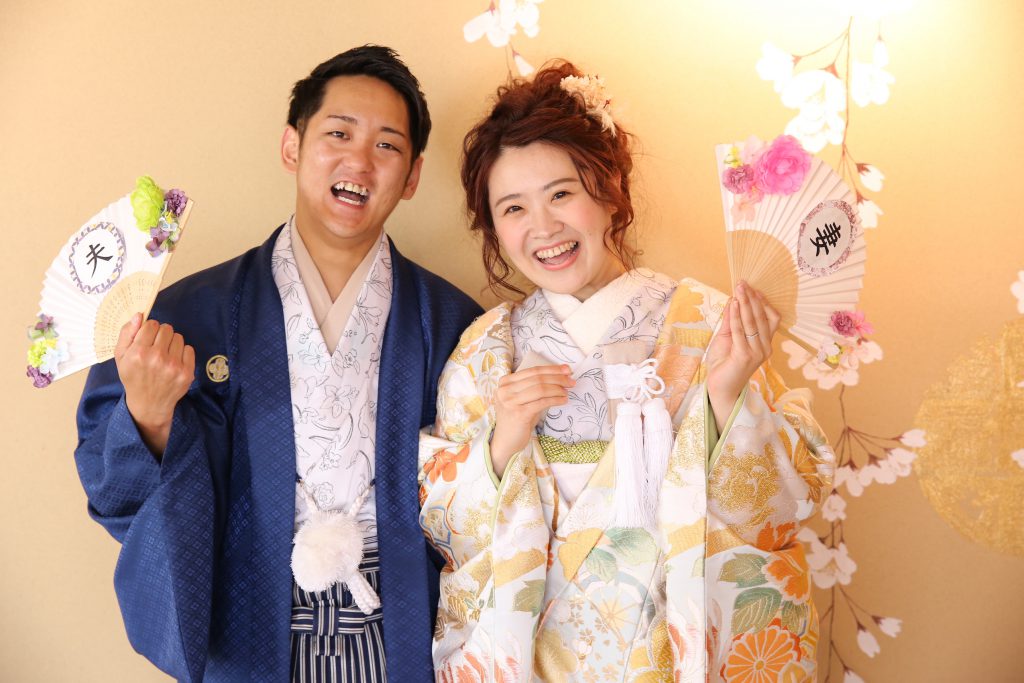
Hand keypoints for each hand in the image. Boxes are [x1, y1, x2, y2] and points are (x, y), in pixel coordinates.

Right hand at [114, 313, 195, 454]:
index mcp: (138, 353)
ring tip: (164, 355)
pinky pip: (189, 349)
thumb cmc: (133, 377)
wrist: (148, 404)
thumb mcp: (121, 356)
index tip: (147, 338)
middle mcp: (157, 358)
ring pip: (178, 337)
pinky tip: (173, 362)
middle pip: (167, 328)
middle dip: (161, 335)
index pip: (151, 324)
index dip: (149, 329)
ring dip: (172, 343)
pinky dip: (182, 353)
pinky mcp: (187, 373)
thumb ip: (127, 333)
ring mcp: (174, 366)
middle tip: (156, 347)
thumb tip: (139, 315)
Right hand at [489, 364, 573, 477]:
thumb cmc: (517, 419)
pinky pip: (542, 402)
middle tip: (571, 380)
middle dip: (558, 378)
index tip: (566, 369)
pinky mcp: (519, 414)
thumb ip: (535, 388)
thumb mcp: (523, 399)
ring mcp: (510, 402)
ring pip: (540, 389)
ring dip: (558, 389)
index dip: (552, 369)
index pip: (532, 370)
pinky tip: (563, 400)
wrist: (506, 442)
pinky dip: (555, 399)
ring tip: (567, 391)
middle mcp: (505, 390)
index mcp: (505, 382)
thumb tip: (560, 377)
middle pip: (537, 378)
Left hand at [706, 281, 780, 430]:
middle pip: (762, 317)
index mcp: (765, 343)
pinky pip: (740, 332)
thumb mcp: (727, 338)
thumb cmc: (724, 364)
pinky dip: (736, 317)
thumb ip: (731, 321)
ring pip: (753, 323)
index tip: (752, 288)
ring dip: (745, 304)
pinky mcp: (745, 356)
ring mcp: (757, 353)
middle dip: (752, 298)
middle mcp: (765, 348)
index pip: (771, 319)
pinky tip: (733, 305)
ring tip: (739, 290)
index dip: (763, 302)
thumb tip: (734, 300)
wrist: (720, 389)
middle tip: (743, 283)